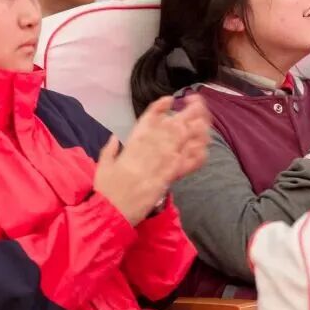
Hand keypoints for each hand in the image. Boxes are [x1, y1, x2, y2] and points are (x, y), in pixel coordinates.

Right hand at [94, 96, 210, 223]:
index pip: (152, 116)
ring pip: (189, 136)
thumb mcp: (103, 164)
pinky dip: (201, 151)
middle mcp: (154, 145)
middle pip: (177, 122)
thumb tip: (114, 138)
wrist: (114, 211)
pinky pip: (193, 160)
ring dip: (199, 126)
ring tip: (203, 121)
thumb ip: (110, 150)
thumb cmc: (107, 188)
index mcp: (135, 140)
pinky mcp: (174, 175)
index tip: (171, 99)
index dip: (163, 105)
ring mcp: (166, 159)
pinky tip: (205, 145)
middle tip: (196, 104)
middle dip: (190, 111)